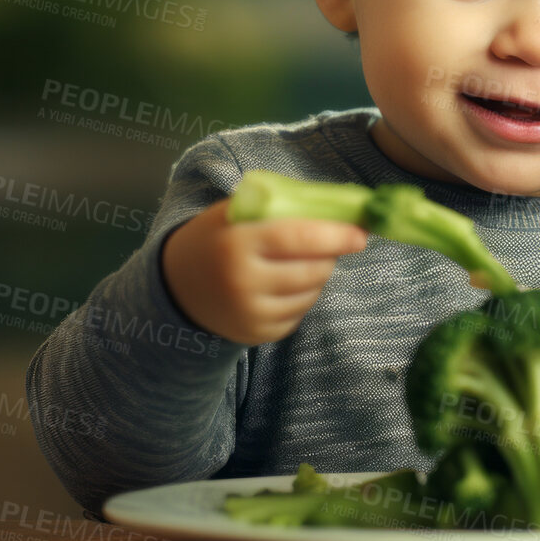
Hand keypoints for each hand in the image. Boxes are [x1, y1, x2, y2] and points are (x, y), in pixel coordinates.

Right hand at [161, 197, 367, 345]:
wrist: (178, 285)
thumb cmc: (217, 237)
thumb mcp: (237, 212)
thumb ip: (282, 206)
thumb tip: (343, 207)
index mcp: (237, 243)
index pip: (298, 237)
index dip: (336, 235)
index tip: (361, 233)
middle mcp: (243, 282)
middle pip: (313, 269)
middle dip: (330, 255)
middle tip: (329, 243)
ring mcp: (251, 313)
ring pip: (312, 293)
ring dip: (318, 275)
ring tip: (298, 261)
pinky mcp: (258, 334)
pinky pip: (300, 313)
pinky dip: (303, 296)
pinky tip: (283, 283)